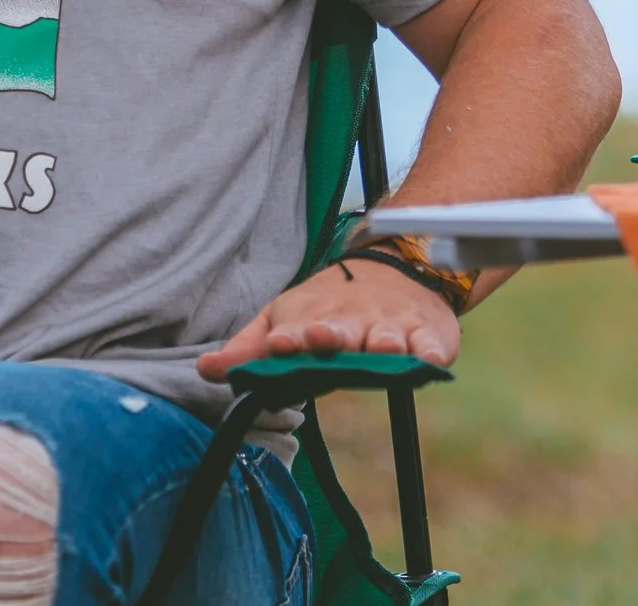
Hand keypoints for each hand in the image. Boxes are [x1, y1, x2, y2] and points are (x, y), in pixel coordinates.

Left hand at [198, 258, 459, 381]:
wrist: (393, 268)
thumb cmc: (326, 306)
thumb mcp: (282, 318)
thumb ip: (247, 349)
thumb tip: (204, 370)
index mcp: (310, 319)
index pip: (296, 329)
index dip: (288, 338)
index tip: (279, 343)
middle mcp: (350, 322)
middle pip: (341, 332)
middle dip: (331, 336)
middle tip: (322, 338)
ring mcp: (390, 327)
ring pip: (387, 337)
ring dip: (383, 342)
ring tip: (382, 347)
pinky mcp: (427, 333)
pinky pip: (432, 344)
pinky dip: (432, 350)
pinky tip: (431, 358)